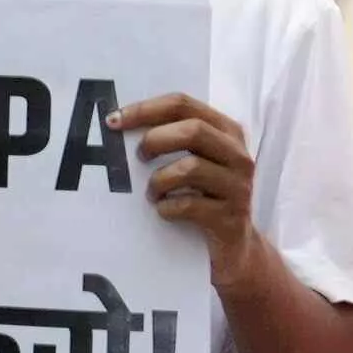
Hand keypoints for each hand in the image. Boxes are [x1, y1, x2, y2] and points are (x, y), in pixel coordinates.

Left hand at [115, 92, 265, 272]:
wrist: (235, 248)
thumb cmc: (204, 196)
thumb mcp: (196, 162)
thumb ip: (172, 140)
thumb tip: (117, 124)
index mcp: (226, 132)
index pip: (183, 105)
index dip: (145, 109)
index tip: (113, 121)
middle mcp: (237, 155)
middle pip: (193, 130)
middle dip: (155, 140)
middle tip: (139, 157)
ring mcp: (238, 186)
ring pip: (191, 168)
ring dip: (159, 180)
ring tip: (152, 193)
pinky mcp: (231, 217)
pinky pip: (190, 205)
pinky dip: (167, 207)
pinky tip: (163, 211)